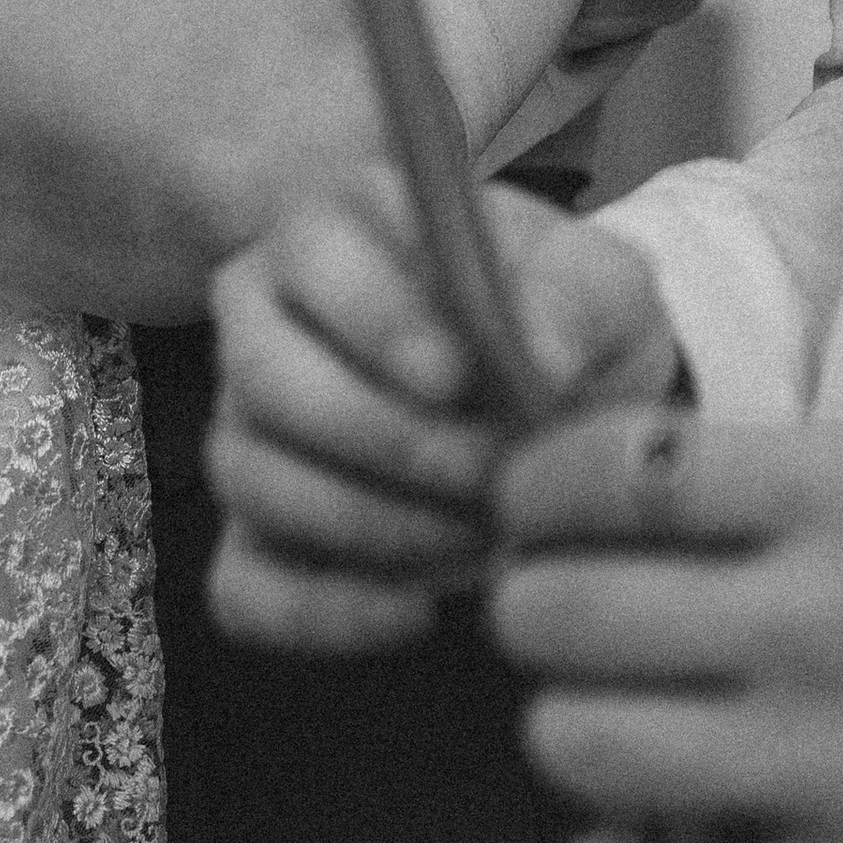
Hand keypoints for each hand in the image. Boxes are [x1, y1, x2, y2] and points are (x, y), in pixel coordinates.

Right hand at [206, 169, 680, 652]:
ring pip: (252, 478)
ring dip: (372, 526)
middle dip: (388, 443)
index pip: (311, 256)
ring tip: (479, 538)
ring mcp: (245, 426)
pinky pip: (242, 585)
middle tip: (493, 477)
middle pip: (265, 377)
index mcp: (331, 231)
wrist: (559, 405)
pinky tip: (417, 611)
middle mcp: (261, 318)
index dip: (377, 322)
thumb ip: (577, 297)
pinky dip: (323, 611)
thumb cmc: (563, 325)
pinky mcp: (251, 529)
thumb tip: (539, 355)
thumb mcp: (601, 286)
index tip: (460, 379)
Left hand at [491, 413, 842, 842]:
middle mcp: (833, 625)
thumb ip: (760, 462)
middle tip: (559, 615)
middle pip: (566, 611)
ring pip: (586, 747)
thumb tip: (573, 455)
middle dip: (533, 609)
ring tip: (602, 718)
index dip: (534, 485)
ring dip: (563, 730)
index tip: (533, 506)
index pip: (609, 466)